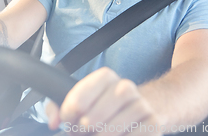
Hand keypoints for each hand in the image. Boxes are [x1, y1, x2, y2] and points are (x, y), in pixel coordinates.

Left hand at [46, 67, 161, 135]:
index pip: (85, 90)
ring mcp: (141, 105)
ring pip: (119, 123)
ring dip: (104, 134)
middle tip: (82, 130)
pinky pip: (136, 134)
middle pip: (103, 107)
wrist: (138, 114)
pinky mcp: (153, 123)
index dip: (73, 106)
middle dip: (89, 123)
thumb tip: (54, 122)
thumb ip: (57, 108)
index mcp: (106, 78)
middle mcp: (125, 87)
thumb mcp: (79, 103)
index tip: (67, 118)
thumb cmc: (100, 110)